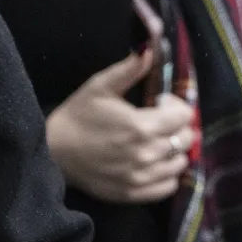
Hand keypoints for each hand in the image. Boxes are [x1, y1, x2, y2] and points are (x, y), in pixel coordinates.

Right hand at [45, 51, 195, 203]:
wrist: (54, 150)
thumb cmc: (78, 115)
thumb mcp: (99, 86)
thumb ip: (129, 69)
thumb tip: (150, 49)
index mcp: (141, 125)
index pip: (185, 116)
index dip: (176, 106)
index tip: (160, 103)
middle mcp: (148, 153)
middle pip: (186, 139)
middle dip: (177, 127)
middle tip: (158, 122)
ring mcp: (143, 176)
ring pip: (181, 163)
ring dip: (173, 150)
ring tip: (155, 142)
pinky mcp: (137, 193)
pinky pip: (169, 185)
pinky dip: (166, 173)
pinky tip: (151, 163)